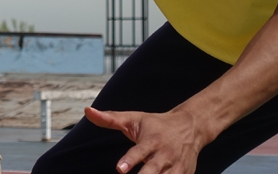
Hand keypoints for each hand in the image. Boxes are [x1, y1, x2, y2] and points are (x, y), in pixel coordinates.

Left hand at [85, 106, 207, 173]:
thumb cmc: (156, 124)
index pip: (139, 152)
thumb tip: (87, 111)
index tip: (119, 169)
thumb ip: (110, 119)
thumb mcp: (134, 119)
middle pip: (154, 170)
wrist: (190, 127)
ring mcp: (177, 167)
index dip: (129, 161)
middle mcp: (165, 155)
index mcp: (152, 141)